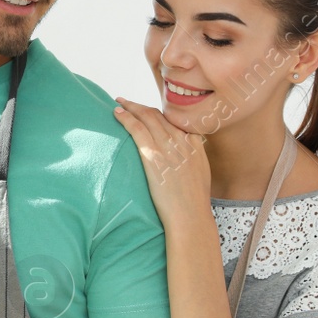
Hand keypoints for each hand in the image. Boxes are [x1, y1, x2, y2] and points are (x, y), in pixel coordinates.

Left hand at [112, 97, 213, 223]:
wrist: (190, 216)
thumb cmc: (193, 203)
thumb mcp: (200, 173)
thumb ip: (192, 158)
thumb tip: (182, 156)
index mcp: (194, 144)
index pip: (173, 120)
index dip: (157, 113)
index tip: (146, 111)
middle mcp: (182, 141)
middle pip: (158, 115)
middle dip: (140, 106)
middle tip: (126, 102)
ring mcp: (167, 147)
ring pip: (147, 117)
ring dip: (131, 107)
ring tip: (118, 103)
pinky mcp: (153, 156)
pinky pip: (137, 129)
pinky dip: (126, 118)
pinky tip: (116, 113)